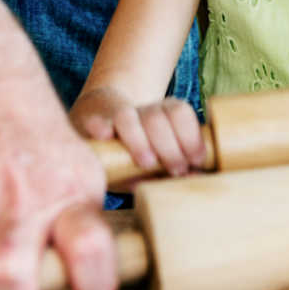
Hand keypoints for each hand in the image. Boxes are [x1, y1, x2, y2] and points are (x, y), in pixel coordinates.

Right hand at [71, 88, 205, 178]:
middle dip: (170, 145)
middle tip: (176, 169)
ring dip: (139, 140)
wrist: (98, 121)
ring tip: (147, 162)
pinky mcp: (91, 119)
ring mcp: (114, 114)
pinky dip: (102, 126)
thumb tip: (195, 179)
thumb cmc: (133, 152)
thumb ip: (171, 170)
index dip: (191, 135)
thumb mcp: (156, 160)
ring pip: (128, 117)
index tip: (196, 160)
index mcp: (162, 113)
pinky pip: (97, 120)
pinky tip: (106, 136)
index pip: (180, 112)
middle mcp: (140, 110)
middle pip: (158, 117)